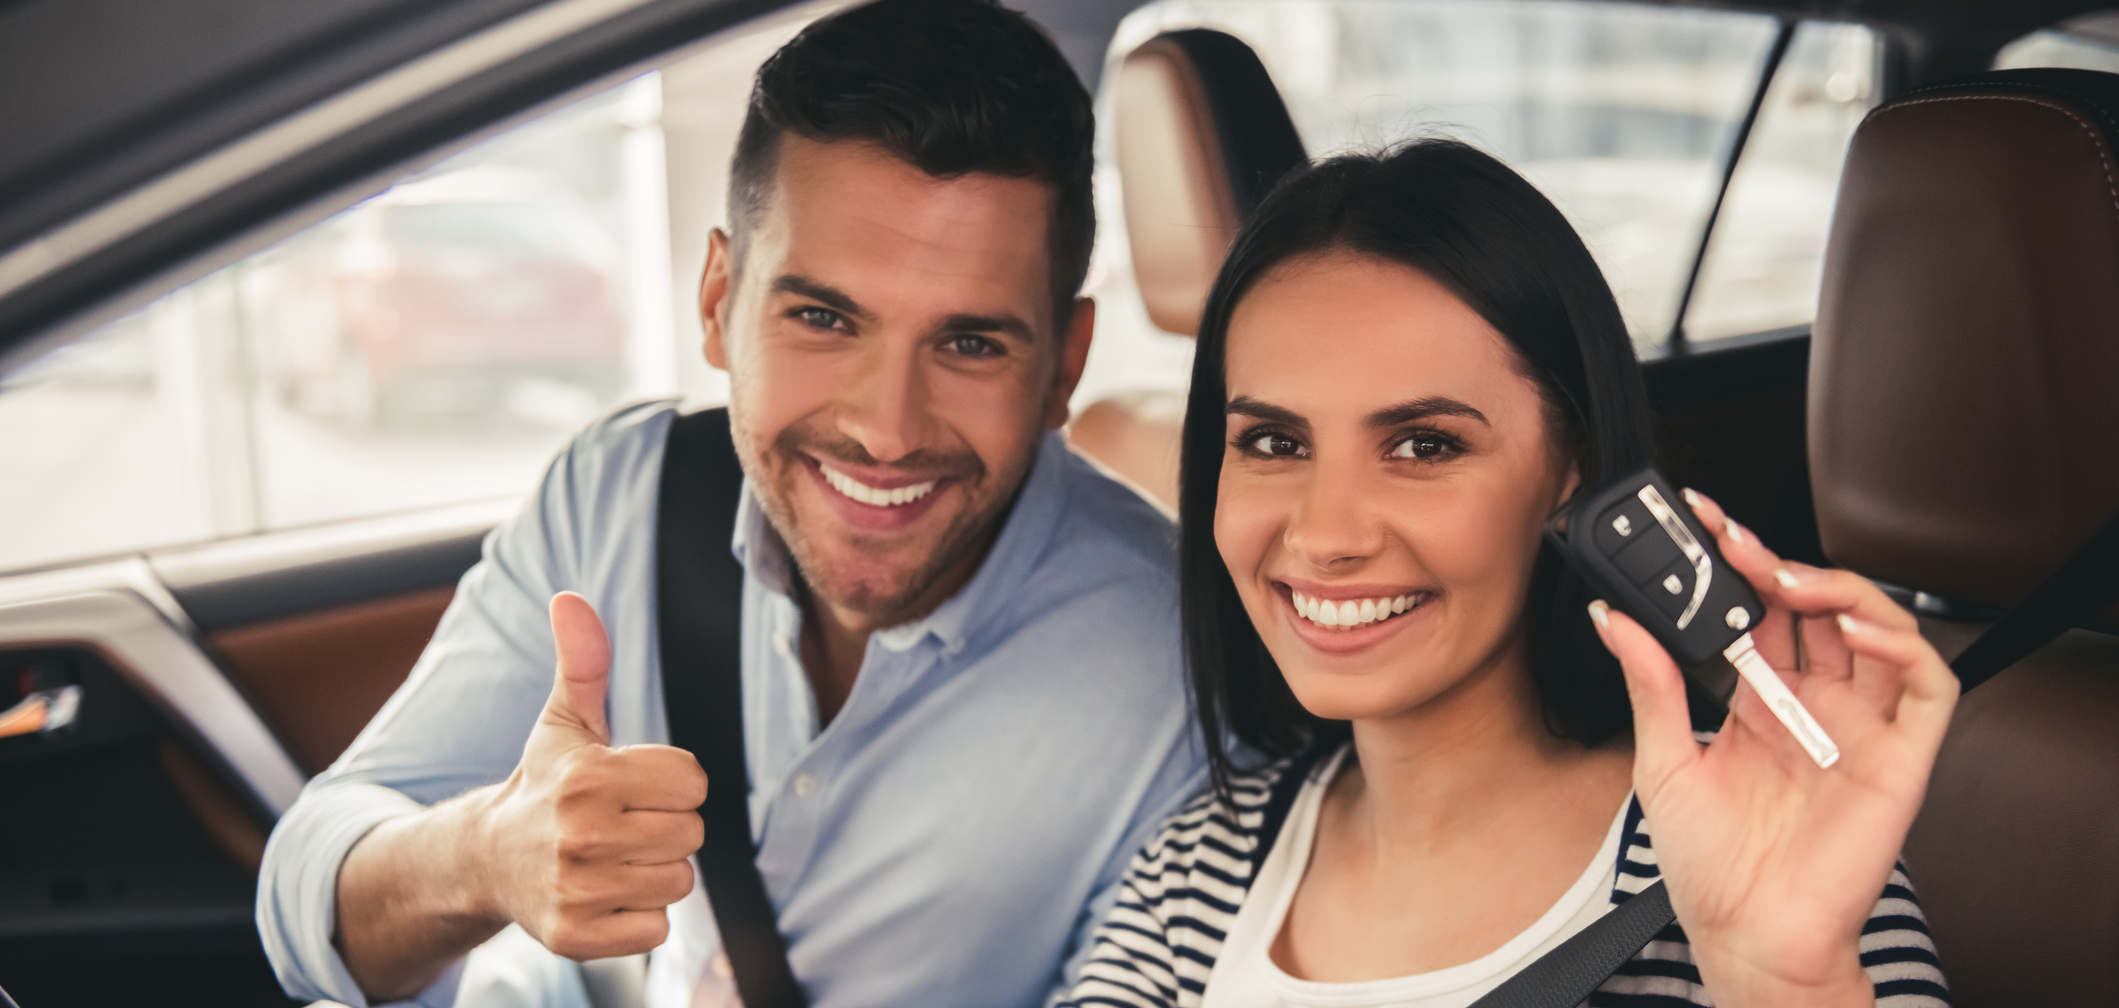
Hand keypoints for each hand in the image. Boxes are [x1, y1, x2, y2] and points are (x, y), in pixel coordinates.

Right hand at [473, 591, 708, 959]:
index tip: (634, 786)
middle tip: (622, 824)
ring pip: (677, 881)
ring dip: (654, 872)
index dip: (672, 783)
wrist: (487, 860)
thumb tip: (572, 599)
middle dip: (665, 828)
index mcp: (588, 777)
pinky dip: (638, 918)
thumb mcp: (564, 722)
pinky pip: (656, 929)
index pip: (693, 781)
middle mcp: (581, 835)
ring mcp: (577, 890)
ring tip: (613, 857)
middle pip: (691, 834)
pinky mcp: (577, 938)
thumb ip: (583, 663)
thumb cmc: (544, 785)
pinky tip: (604, 895)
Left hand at [1588, 492, 1957, 1007]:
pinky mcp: (1901, 758)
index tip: (1703, 522)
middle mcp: (1813, 705)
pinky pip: (1928, 685)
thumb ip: (1650, 685)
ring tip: (1787, 579)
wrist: (1745, 936)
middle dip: (1779, 563)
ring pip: (1878, 628)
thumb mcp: (1663, 761)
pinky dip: (1901, 645)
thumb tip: (1614, 616)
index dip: (1741, 563)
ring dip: (1838, 590)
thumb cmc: (1708, 865)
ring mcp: (1859, 727)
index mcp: (1758, 701)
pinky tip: (1854, 629)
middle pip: (1816, 608)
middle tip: (1736, 541)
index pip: (1761, 610)